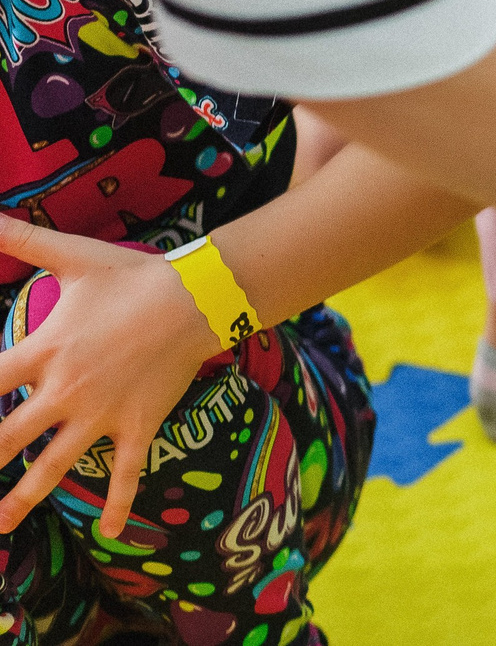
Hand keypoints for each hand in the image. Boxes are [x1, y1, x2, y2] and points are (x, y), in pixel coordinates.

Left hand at [0, 218, 224, 539]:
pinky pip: (129, 472)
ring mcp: (103, 414)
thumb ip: (23, 238)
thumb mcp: (74, 255)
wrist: (199, 296)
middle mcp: (67, 390)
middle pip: (5, 438)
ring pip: (54, 467)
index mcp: (45, 351)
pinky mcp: (139, 425)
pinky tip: (114, 534)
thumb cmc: (133, 275)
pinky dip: (122, 505)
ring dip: (21, 500)